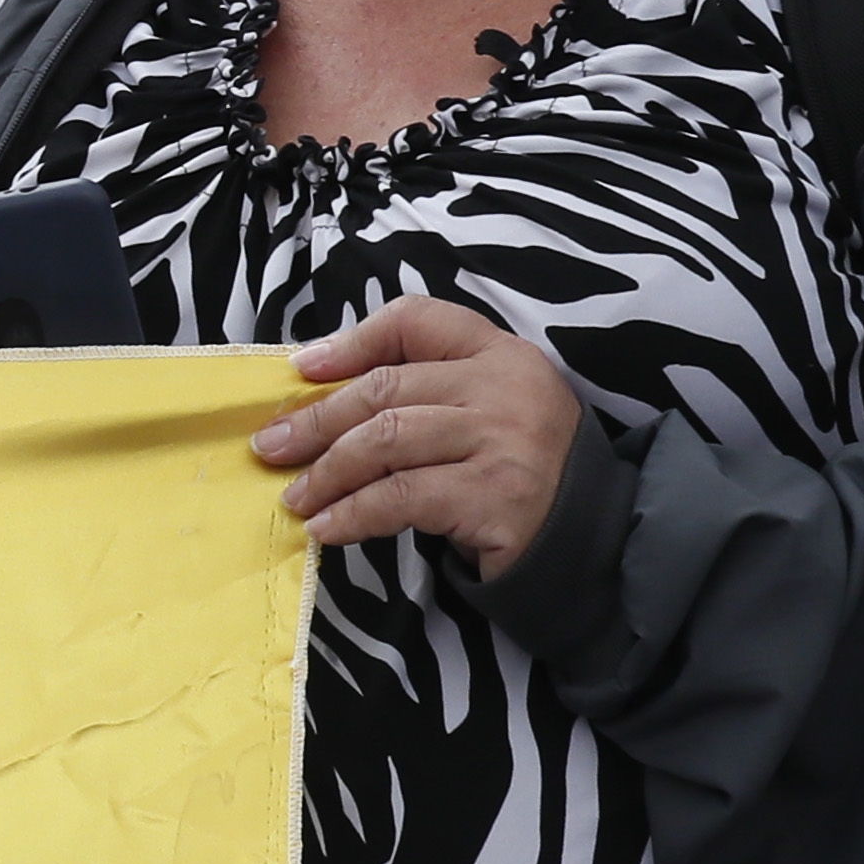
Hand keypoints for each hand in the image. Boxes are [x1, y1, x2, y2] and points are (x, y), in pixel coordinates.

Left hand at [255, 296, 581, 575]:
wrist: (593, 543)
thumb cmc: (518, 471)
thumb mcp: (483, 412)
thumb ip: (424, 389)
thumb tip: (315, 383)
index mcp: (501, 354)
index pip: (416, 320)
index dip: (351, 341)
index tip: (301, 370)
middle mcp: (506, 388)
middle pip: (386, 389)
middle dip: (317, 420)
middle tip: (270, 448)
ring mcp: (505, 442)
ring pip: (385, 442)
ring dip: (326, 473)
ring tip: (295, 497)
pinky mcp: (496, 496)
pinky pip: (400, 498)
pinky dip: (353, 514)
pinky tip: (328, 528)